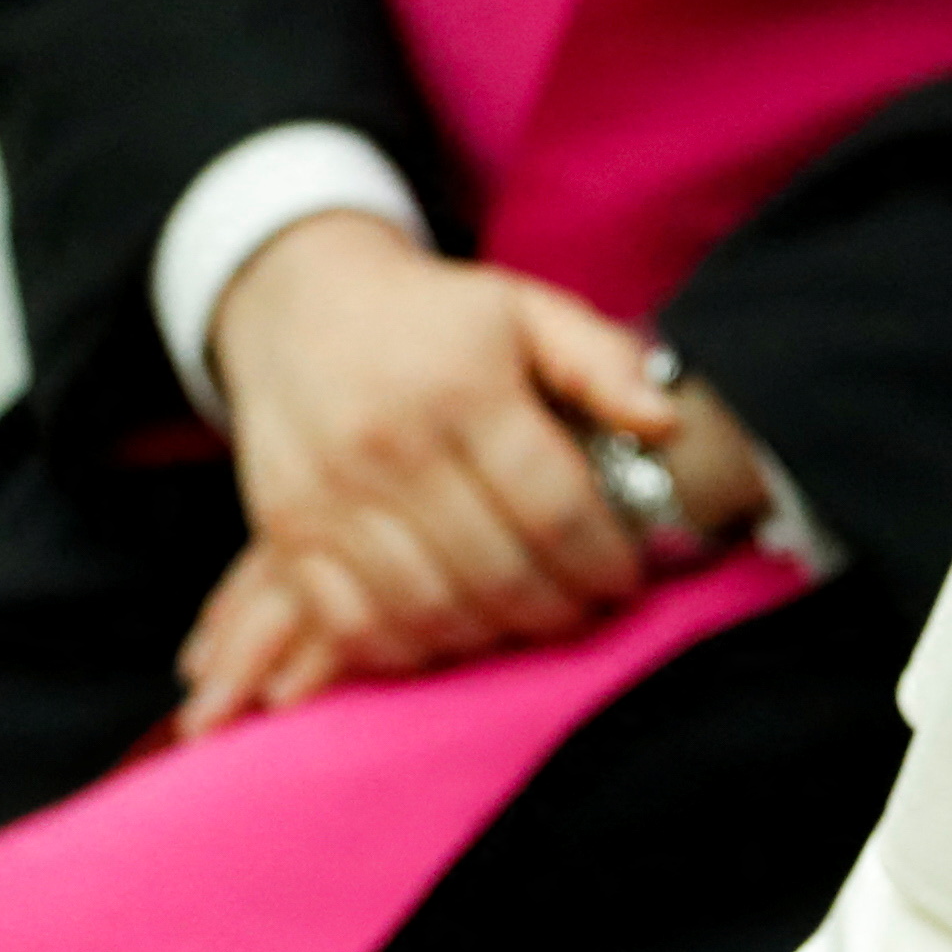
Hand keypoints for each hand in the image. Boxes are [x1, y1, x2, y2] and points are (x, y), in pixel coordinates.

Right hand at [178, 212, 660, 728]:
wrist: (300, 303)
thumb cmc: (434, 318)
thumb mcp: (526, 311)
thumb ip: (603, 362)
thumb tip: (665, 422)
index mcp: (464, 389)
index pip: (554, 509)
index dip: (603, 561)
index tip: (624, 578)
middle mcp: (391, 444)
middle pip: (497, 572)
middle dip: (558, 608)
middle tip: (583, 609)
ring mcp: (331, 493)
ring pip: (430, 610)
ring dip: (492, 634)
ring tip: (524, 617)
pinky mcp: (287, 529)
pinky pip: (355, 624)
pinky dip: (411, 647)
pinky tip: (450, 628)